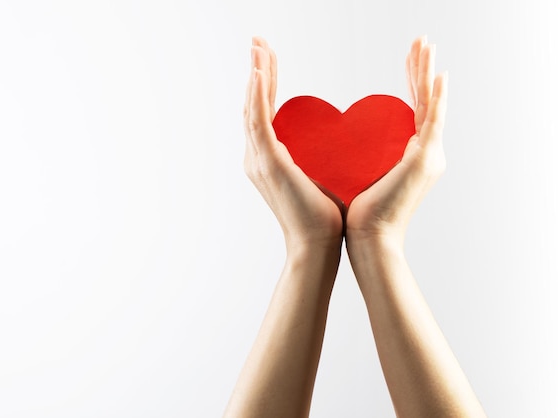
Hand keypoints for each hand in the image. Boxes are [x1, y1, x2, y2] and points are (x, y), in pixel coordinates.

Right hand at [244, 37, 343, 252]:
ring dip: (255, 75)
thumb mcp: (321, 176)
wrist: (317, 243)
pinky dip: (257, 95)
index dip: (266, 84)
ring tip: (258, 47)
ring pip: (252, 108)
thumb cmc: (324, 215)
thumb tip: (337, 143)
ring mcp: (260, 160)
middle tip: (257, 42)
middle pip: (253, 105)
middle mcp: (257, 157)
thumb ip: (321, 156)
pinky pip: (258, 121)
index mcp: (269, 158)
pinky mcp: (269, 163)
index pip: (265, 112)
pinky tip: (259, 72)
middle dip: (256, 71)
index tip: (269, 59)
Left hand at [345, 36, 448, 247]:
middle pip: (424, 100)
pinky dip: (436, 98)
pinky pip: (432, 121)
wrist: (369, 238)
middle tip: (422, 41)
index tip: (409, 57)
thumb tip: (337, 142)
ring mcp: (428, 155)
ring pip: (430, 103)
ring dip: (428, 72)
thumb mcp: (358, 174)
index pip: (412, 107)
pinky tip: (439, 76)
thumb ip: (356, 154)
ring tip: (426, 45)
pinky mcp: (424, 160)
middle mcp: (425, 152)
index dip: (412, 80)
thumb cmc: (358, 212)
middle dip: (421, 68)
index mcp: (411, 153)